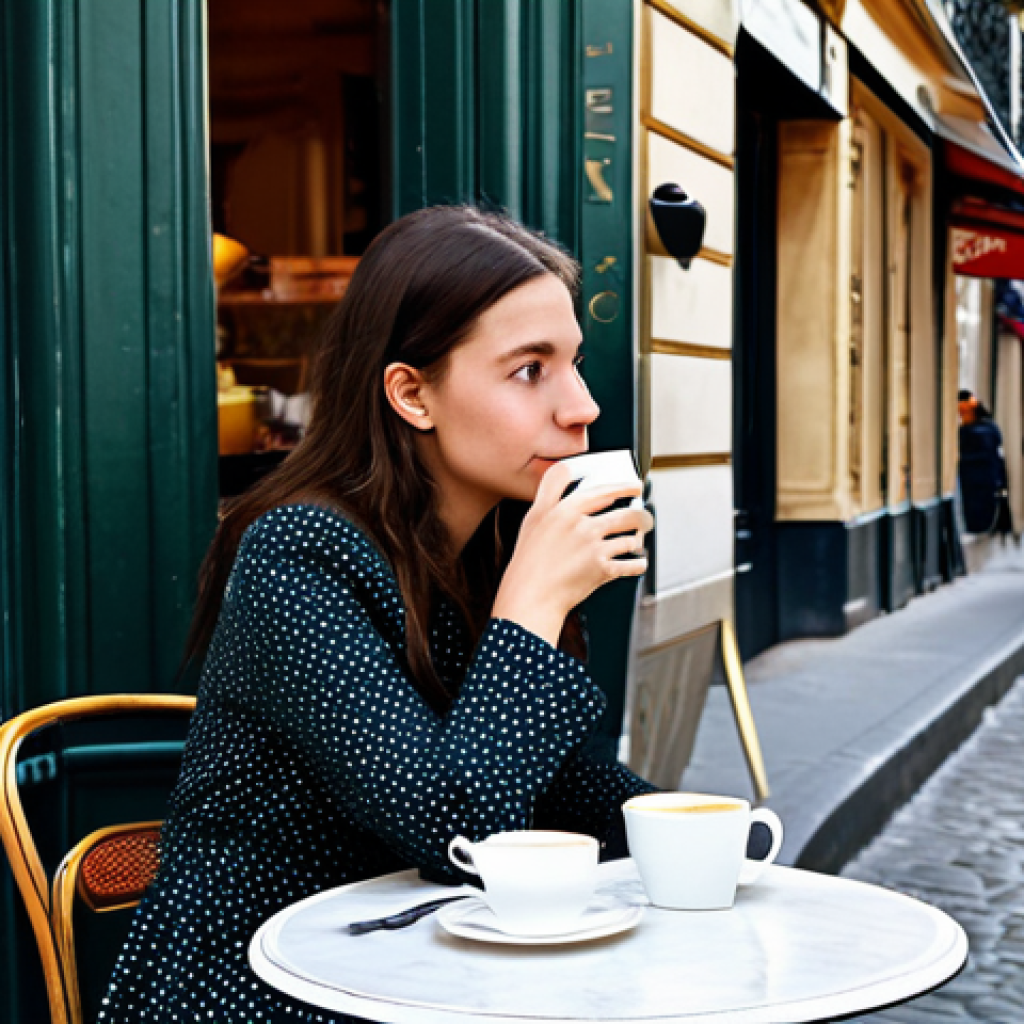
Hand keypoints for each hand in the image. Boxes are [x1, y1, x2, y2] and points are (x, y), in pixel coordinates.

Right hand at [491, 462, 653, 646]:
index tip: (634, 487)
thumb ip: (550, 491)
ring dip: (638, 539)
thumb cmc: (529, 561)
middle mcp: (583, 526)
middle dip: (641, 515)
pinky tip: (639, 562)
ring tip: (637, 540)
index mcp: (566, 510)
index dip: (623, 487)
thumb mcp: (533, 518)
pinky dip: (639, 564)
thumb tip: (566, 473)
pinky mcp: (603, 570)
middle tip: (644, 516)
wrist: (530, 597)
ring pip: (631, 538)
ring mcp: (595, 548)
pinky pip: (632, 564)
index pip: (603, 490)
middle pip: (625, 513)